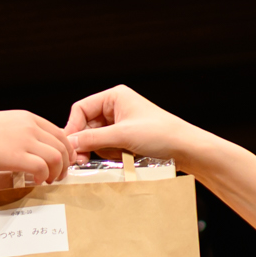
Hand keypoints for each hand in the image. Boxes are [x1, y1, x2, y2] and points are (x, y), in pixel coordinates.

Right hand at [0, 110, 71, 184]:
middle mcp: (30, 127)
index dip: (66, 149)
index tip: (64, 160)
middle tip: (60, 174)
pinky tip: (38, 181)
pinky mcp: (17, 156)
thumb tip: (33, 145)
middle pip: (62, 146)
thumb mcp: (6, 123)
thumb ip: (22, 131)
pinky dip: (44, 176)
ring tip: (49, 180)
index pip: (59, 132)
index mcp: (28, 118)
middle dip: (65, 163)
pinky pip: (42, 168)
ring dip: (57, 172)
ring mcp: (25, 141)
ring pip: (57, 157)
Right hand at [64, 84, 198, 164]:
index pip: (81, 109)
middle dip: (87, 142)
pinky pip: (107, 146)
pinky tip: (124, 157)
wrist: (186, 149)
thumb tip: (70, 143)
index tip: (69, 146)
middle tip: (81, 160)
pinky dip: (111, 153)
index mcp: (115, 97)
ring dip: (101, 150)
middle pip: (87, 125)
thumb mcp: (122, 136)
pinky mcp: (127, 137)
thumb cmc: (161, 134)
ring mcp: (121, 123)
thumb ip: (92, 139)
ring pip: (96, 138)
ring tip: (117, 155)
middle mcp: (116, 107)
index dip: (73, 127)